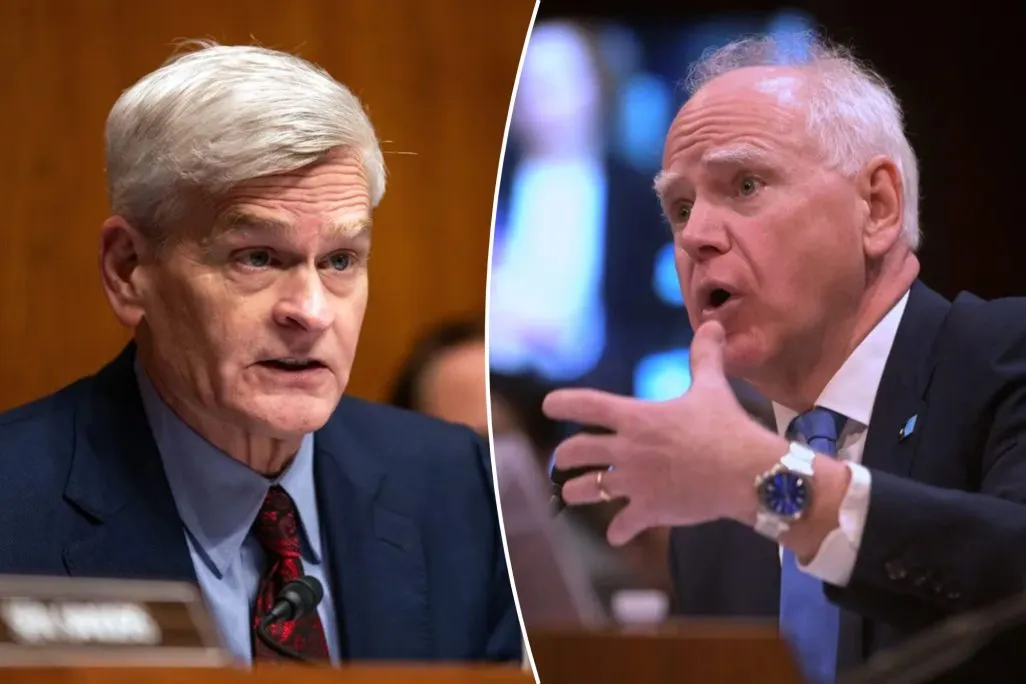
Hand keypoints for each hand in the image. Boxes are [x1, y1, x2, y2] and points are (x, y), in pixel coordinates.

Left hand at [542, 321, 787, 545]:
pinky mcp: (650, 510)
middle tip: (560, 459)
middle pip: (575, 452)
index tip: (548, 405)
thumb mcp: (711, 388)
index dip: (563, 403)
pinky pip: (623, 526)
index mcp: (636, 418)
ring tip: (570, 493)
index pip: (587, 405)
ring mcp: (635, 482)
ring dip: (575, 492)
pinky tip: (616, 534)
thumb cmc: (727, 428)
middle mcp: (627, 449)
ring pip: (587, 491)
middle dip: (563, 456)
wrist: (747, 474)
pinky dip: (618, 532)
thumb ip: (704, 357)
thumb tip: (712, 326)